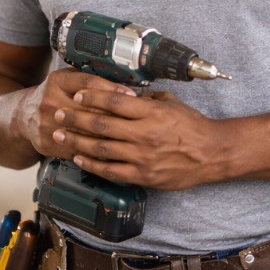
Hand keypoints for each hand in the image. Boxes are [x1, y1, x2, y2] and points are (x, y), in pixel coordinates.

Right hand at [15, 69, 134, 159]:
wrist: (22, 117)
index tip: (131, 94)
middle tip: (136, 119)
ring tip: (129, 137)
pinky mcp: (47, 143)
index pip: (88, 83)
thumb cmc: (53, 96)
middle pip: (88, 109)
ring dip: (108, 136)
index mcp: (57, 81)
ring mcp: (46, 124)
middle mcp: (50, 101)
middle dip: (114, 114)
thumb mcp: (65, 79)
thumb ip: (87, 80)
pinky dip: (95, 152)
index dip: (111, 89)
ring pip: (84, 132)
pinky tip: (112, 152)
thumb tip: (121, 83)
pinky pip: (76, 150)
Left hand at [51, 90, 226, 189]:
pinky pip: (111, 171)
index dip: (92, 96)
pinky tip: (78, 158)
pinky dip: (92, 164)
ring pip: (101, 148)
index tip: (76, 95)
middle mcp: (144, 134)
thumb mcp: (170, 103)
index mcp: (151, 112)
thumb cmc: (191, 126)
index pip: (114, 101)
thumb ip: (145, 99)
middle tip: (58, 114)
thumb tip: (121, 93)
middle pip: (101, 124)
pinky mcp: (143, 176)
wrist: (212, 154)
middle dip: (75, 118)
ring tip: (59, 135)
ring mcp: (142, 157)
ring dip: (77, 141)